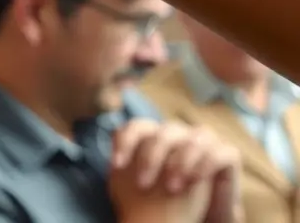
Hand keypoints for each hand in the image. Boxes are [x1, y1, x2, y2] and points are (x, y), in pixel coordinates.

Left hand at [109, 120, 240, 222]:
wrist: (195, 219)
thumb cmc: (163, 202)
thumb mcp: (138, 186)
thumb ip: (125, 170)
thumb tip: (110, 163)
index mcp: (156, 136)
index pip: (137, 126)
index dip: (125, 142)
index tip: (115, 166)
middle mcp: (181, 134)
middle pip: (163, 132)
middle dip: (151, 157)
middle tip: (143, 184)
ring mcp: (205, 142)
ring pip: (195, 137)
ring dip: (180, 161)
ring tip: (171, 188)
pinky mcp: (228, 156)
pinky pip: (221, 152)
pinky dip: (205, 164)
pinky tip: (193, 181)